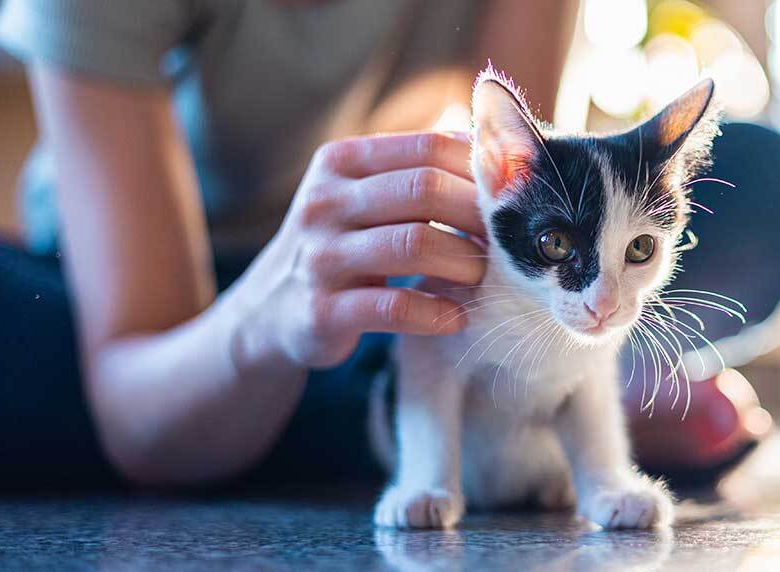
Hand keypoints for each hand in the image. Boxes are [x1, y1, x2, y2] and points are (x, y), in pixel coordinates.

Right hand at [231, 132, 485, 369]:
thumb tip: (504, 156)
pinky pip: (395, 308)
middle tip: (502, 241)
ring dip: (463, 262)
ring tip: (482, 276)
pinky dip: (437, 313)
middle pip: (424, 189)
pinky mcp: (322, 311)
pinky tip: (457, 317)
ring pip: (414, 244)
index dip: (479, 170)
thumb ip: (420, 173)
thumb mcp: (366, 197)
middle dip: (476, 215)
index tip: (507, 200)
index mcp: (341, 162)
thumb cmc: (343, 245)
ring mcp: (320, 256)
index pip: (428, 146)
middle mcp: (325, 202)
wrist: (272, 311)